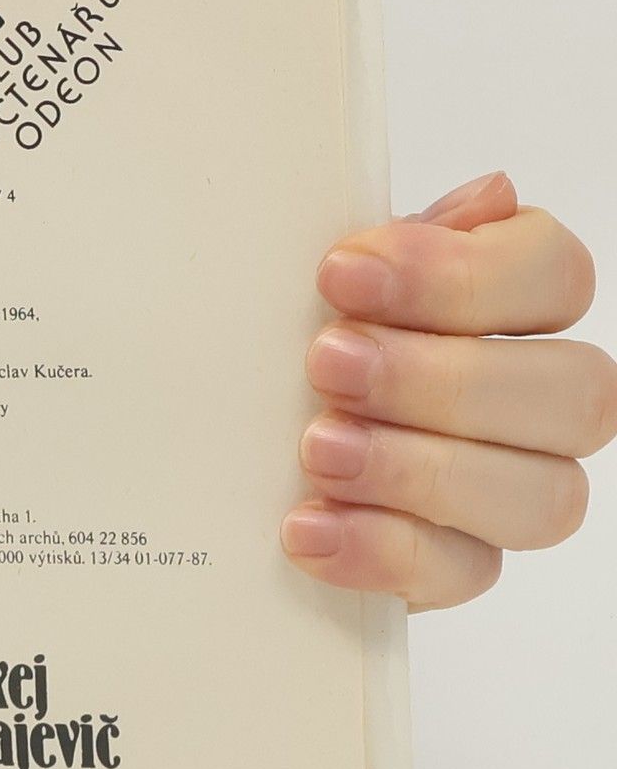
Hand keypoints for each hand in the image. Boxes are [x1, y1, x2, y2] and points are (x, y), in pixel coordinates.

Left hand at [282, 172, 616, 608]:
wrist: (196, 464)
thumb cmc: (265, 358)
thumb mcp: (293, 288)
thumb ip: (385, 245)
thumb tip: (489, 196)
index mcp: (504, 309)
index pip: (554, 276)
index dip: (463, 275)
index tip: (340, 272)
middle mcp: (529, 403)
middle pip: (572, 392)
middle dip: (440, 377)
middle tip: (324, 363)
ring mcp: (501, 495)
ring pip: (543, 495)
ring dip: (420, 467)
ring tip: (315, 450)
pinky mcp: (451, 570)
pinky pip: (461, 572)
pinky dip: (382, 548)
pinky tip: (307, 527)